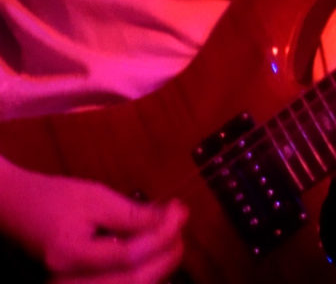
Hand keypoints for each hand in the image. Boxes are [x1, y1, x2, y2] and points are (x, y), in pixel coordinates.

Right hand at [0, 158, 186, 283]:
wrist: (17, 208)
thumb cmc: (53, 198)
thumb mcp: (95, 197)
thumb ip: (133, 213)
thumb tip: (172, 219)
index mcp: (70, 255)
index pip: (129, 256)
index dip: (162, 236)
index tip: (181, 212)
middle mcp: (68, 280)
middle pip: (132, 281)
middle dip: (166, 256)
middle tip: (180, 230)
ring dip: (157, 267)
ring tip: (170, 240)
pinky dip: (141, 273)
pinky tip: (152, 256)